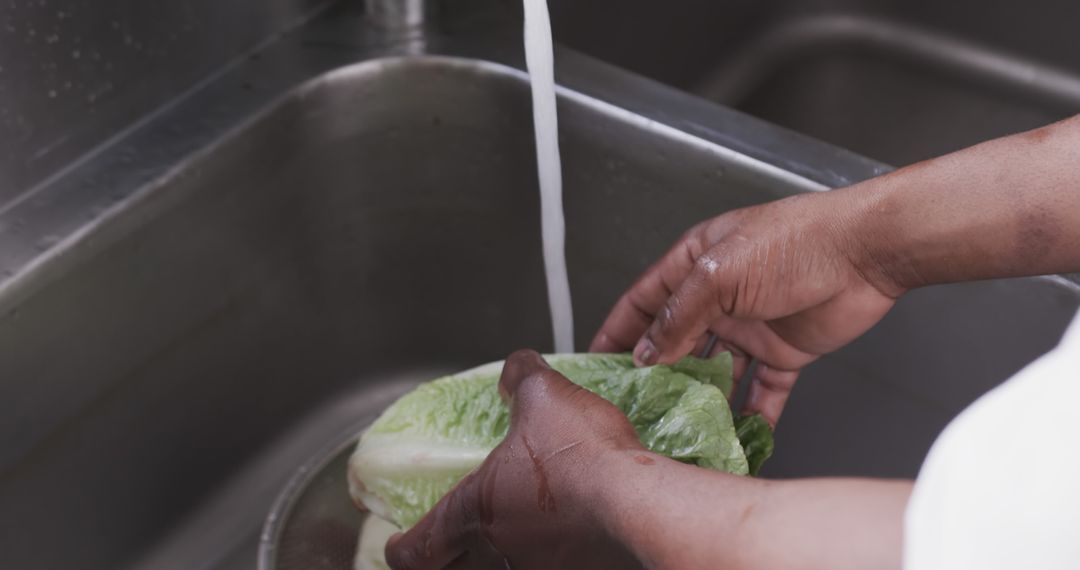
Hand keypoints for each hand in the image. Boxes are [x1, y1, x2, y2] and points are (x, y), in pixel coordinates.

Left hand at [385, 350, 644, 569]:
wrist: (638, 505)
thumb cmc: (581, 455)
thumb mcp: (545, 396)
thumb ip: (522, 378)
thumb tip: (514, 371)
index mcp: (475, 511)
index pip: (417, 550)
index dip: (402, 548)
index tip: (399, 545)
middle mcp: (500, 553)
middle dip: (443, 563)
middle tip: (446, 549)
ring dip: (497, 557)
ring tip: (509, 539)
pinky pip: (548, 569)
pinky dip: (546, 557)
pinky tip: (563, 539)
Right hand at [590, 192, 899, 424]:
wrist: (866, 252)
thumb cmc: (794, 242)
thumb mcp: (721, 274)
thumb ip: (679, 315)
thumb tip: (646, 353)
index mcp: (695, 266)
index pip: (643, 302)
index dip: (617, 331)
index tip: (595, 363)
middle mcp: (718, 297)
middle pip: (675, 341)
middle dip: (655, 374)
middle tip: (634, 407)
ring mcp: (751, 326)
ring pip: (715, 371)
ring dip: (701, 399)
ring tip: (681, 429)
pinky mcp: (785, 350)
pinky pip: (762, 388)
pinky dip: (753, 412)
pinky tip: (740, 435)